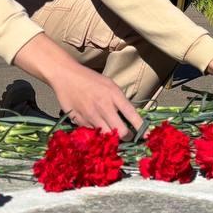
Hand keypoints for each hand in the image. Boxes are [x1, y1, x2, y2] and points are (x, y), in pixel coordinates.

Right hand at [14, 34, 140, 136]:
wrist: (66, 76)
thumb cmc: (91, 80)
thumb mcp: (110, 85)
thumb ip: (120, 101)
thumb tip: (132, 118)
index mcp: (114, 94)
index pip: (132, 115)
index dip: (141, 128)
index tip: (146, 135)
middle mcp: (104, 106)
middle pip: (121, 131)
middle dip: (126, 136)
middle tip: (126, 135)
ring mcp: (91, 115)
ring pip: (107, 135)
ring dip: (111, 136)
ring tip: (111, 131)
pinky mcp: (80, 121)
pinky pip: (93, 133)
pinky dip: (97, 132)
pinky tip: (96, 125)